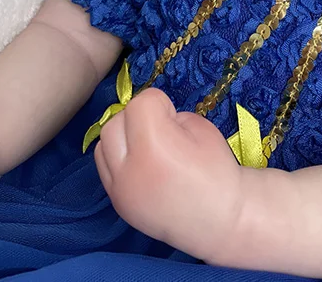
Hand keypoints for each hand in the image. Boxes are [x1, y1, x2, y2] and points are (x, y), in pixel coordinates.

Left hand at [94, 87, 243, 259]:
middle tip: (160, 128)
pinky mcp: (117, 203)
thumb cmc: (218, 171)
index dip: (159, 103)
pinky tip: (141, 163)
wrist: (219, 218)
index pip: (140, 103)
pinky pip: (105, 167)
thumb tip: (158, 120)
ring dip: (123, 137)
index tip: (172, 115)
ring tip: (146, 145)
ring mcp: (119, 189)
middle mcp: (129, 167)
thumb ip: (174, 118)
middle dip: (137, 117)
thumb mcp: (203, 128)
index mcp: (155, 145)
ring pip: (103, 144)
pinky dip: (119, 158)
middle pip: (115, 121)